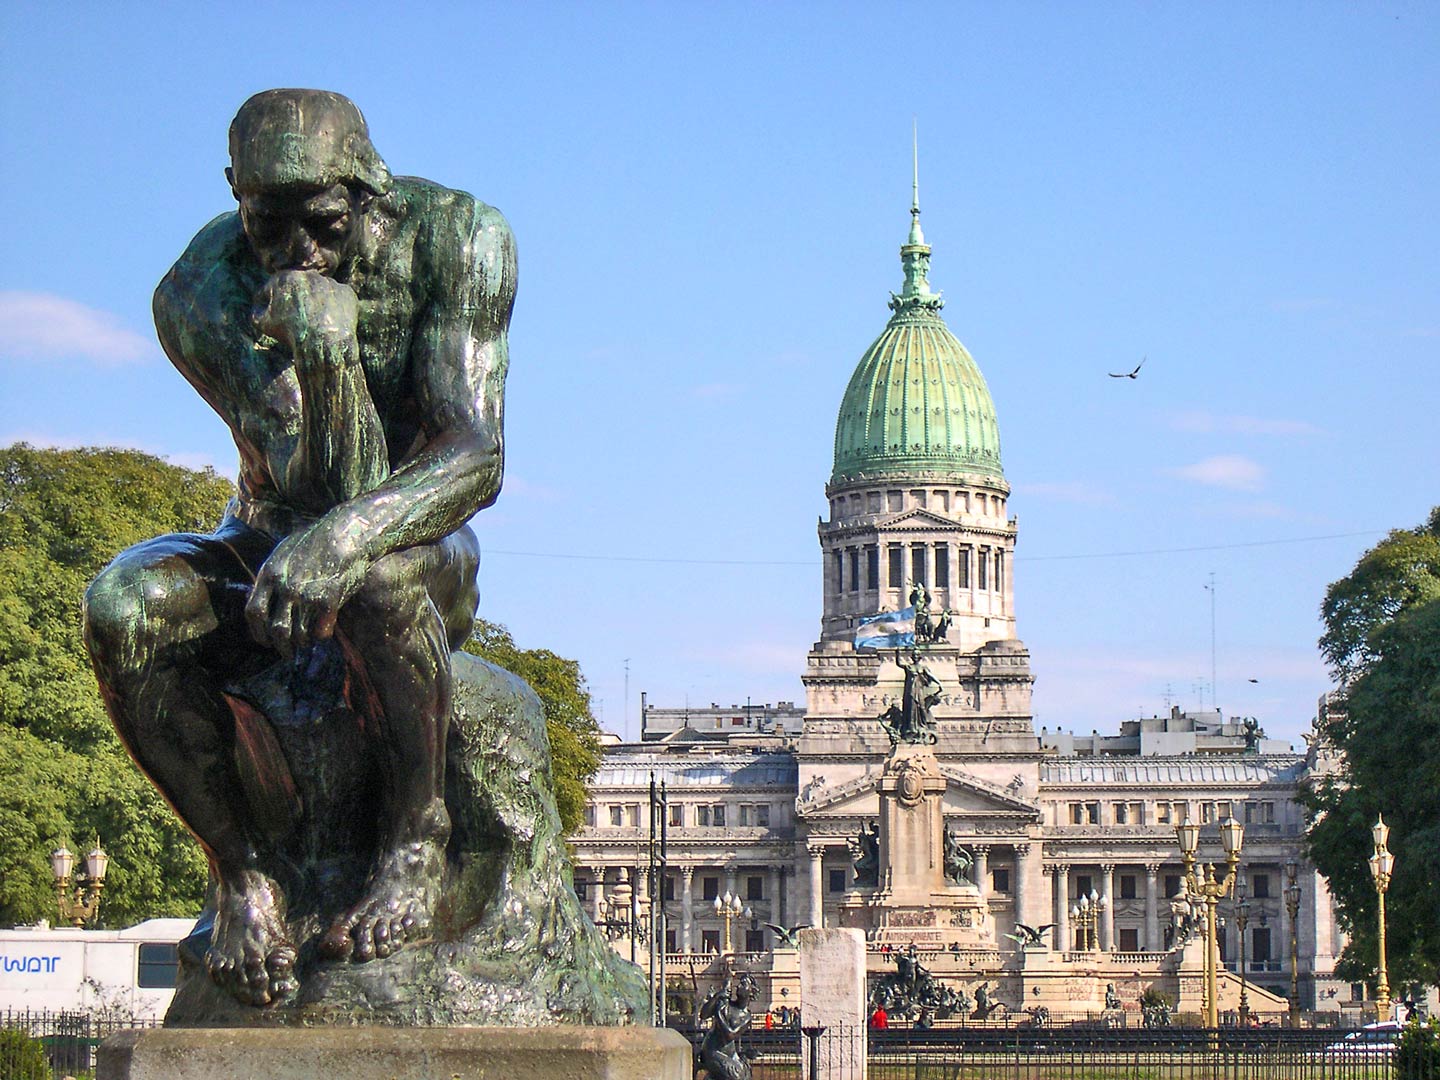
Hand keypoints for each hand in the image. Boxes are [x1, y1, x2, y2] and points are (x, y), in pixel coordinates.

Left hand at [245, 523, 366, 658]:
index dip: (257, 632)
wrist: (347, 533)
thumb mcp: (284, 551)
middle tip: (286, 653)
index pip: (253, 612)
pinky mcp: (329, 600)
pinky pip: (321, 631)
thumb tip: (261, 595)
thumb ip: (272, 574)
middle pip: (276, 629)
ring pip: (299, 634)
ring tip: (305, 644)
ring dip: (302, 644)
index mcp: (269, 574)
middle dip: (281, 646)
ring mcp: (307, 594)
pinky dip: (321, 637)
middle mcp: (285, 586)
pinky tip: (323, 635)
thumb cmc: (316, 540)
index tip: (264, 641)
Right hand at [253, 271, 358, 362]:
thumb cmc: (291, 333)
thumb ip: (257, 312)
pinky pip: (338, 299)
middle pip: (297, 288)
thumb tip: (259, 307)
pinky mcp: (347, 292)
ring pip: (319, 292)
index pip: (272, 288)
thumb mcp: (263, 324)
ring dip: (316, 302)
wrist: (324, 342)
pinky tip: (330, 321)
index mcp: (285, 277)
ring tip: (314, 322)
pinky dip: (334, 308)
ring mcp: (330, 282)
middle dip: (294, 301)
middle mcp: (309, 274)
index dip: (269, 303)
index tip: (272, 315)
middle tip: (296, 319)